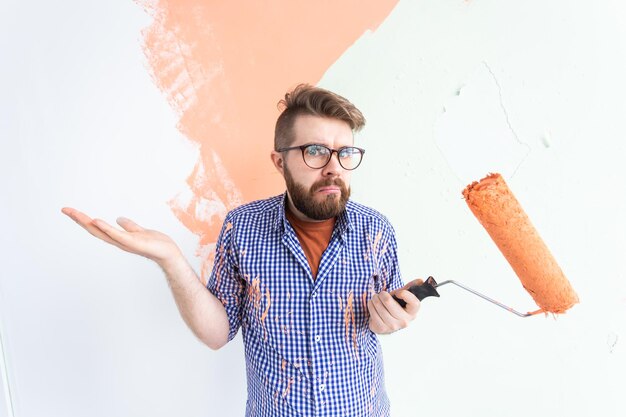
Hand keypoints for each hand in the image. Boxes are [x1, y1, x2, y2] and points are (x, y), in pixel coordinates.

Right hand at [61, 207, 182, 266]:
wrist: (168, 253)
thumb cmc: (156, 244)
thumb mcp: (140, 231)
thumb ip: (129, 226)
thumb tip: (119, 219)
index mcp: (118, 237)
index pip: (97, 227)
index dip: (83, 220)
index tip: (71, 211)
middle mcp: (118, 241)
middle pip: (94, 230)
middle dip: (79, 220)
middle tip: (65, 209)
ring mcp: (124, 242)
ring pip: (102, 232)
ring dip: (88, 223)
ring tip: (75, 213)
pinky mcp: (133, 242)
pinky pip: (117, 235)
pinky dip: (106, 228)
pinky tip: (96, 220)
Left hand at [368, 278, 422, 333]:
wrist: (386, 320)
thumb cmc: (396, 306)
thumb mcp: (403, 296)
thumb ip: (411, 287)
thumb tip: (421, 280)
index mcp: (413, 312)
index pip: (414, 303)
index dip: (406, 295)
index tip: (399, 293)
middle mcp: (405, 321)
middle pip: (388, 302)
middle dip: (382, 295)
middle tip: (381, 293)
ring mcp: (393, 326)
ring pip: (379, 307)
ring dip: (375, 299)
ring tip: (375, 298)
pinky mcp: (382, 329)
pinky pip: (373, 314)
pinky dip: (371, 306)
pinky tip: (372, 304)